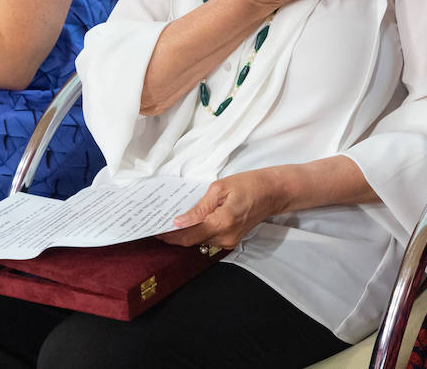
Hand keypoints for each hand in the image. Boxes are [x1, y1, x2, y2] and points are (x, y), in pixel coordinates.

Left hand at [157, 168, 288, 248]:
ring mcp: (229, 241)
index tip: (154, 231)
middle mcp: (225, 237)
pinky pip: (209, 238)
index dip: (169, 235)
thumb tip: (180, 222)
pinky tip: (189, 223)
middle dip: (174, 235)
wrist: (273, 192)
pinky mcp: (232, 240)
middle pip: (192, 241)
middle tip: (158, 225)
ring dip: (185, 234)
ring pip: (200, 241)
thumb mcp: (220, 188)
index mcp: (221, 223)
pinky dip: (197, 232)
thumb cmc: (248, 184)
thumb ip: (199, 208)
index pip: (188, 235)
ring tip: (170, 222)